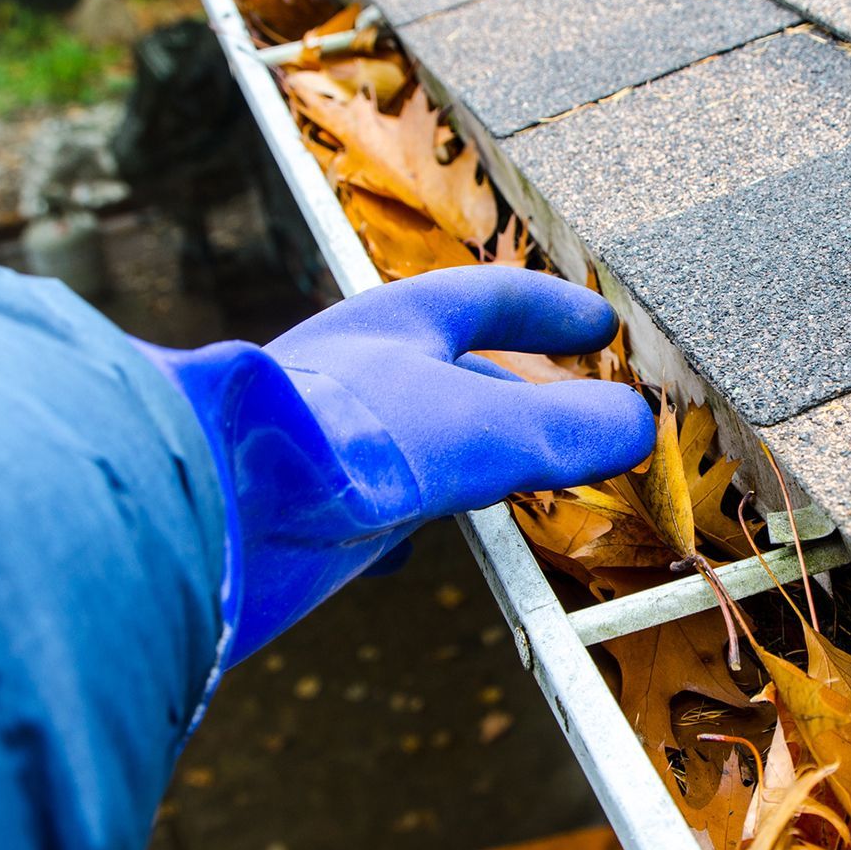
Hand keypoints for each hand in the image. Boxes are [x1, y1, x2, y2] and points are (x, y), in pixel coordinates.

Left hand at [138, 266, 652, 664]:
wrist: (211, 511)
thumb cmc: (340, 440)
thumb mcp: (481, 429)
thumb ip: (564, 428)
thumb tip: (638, 425)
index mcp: (396, 325)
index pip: (489, 297)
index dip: (550, 309)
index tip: (601, 324)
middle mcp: (358, 374)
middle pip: (453, 369)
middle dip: (515, 390)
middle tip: (572, 413)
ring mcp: (327, 440)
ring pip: (413, 440)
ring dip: (466, 457)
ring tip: (510, 484)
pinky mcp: (300, 507)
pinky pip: (365, 503)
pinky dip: (402, 521)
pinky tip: (405, 552)